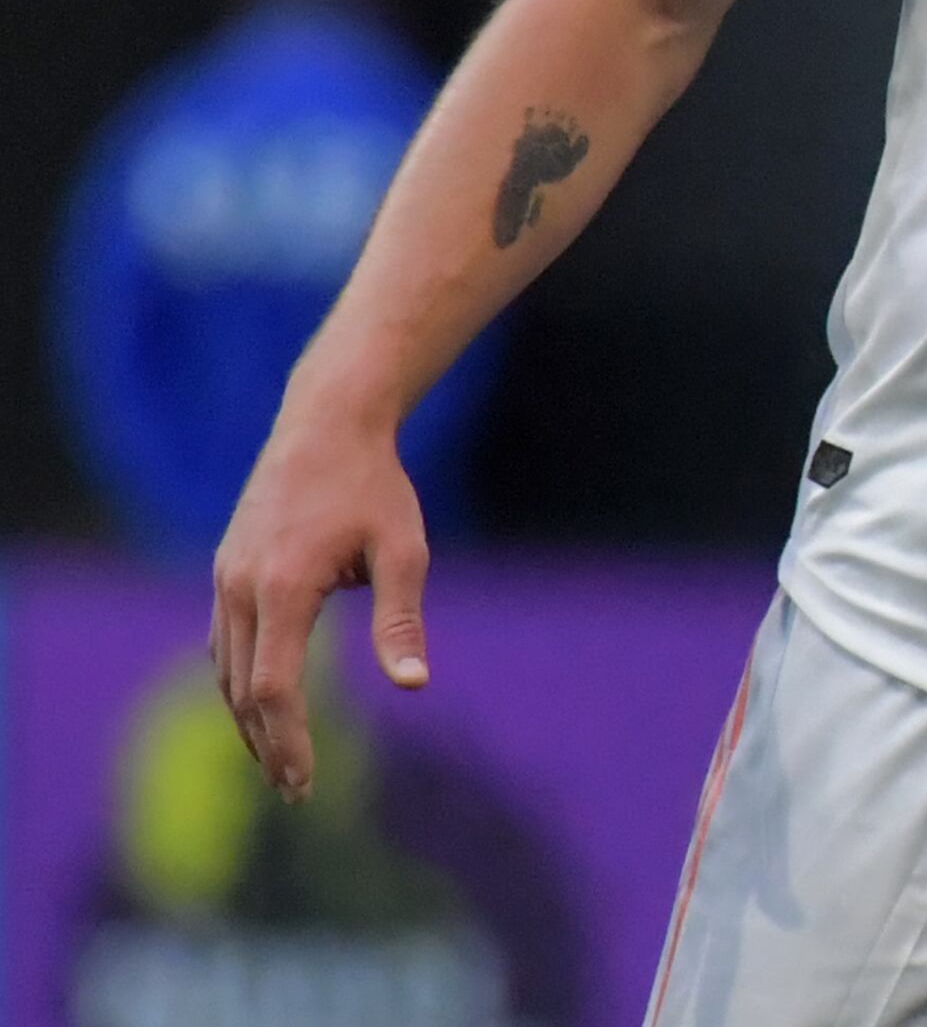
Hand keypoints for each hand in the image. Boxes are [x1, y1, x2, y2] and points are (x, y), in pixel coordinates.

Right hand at [209, 393, 431, 801]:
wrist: (327, 425)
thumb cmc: (375, 486)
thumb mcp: (404, 548)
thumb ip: (402, 618)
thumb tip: (414, 684)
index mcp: (282, 587)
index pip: (274, 688)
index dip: (287, 740)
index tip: (305, 782)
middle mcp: (240, 588)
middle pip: (242, 690)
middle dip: (267, 744)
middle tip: (296, 791)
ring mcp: (225, 578)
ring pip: (224, 670)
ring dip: (248, 720)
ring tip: (279, 761)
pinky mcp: (225, 570)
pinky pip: (222, 642)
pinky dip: (238, 682)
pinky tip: (260, 706)